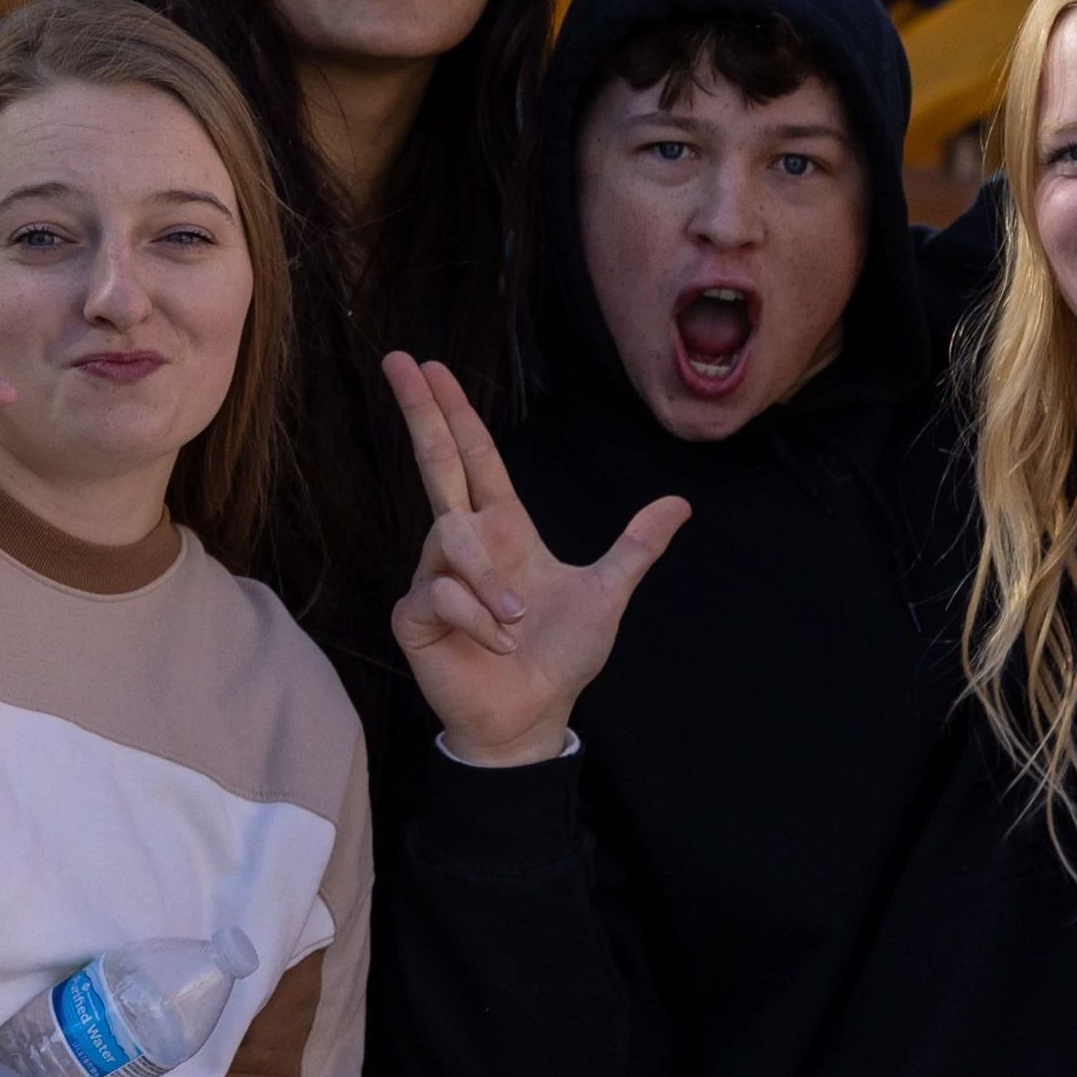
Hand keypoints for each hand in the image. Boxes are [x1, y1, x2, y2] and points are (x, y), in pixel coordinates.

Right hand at [383, 353, 686, 769]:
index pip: (474, 456)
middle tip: (396, 357)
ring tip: (517, 623)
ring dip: (493, 584)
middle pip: (436, 461)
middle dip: (419, 409)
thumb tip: (680, 504)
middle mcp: (463, 543)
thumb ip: (636, 547)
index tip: (431, 366)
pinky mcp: (416, 612)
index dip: (454, 411)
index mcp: (503, 528)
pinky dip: (479, 619)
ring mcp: (434, 575)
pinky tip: (496, 644)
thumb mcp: (606, 595)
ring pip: (452, 540)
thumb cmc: (560, 659)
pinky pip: (443, 591)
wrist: (532, 718)